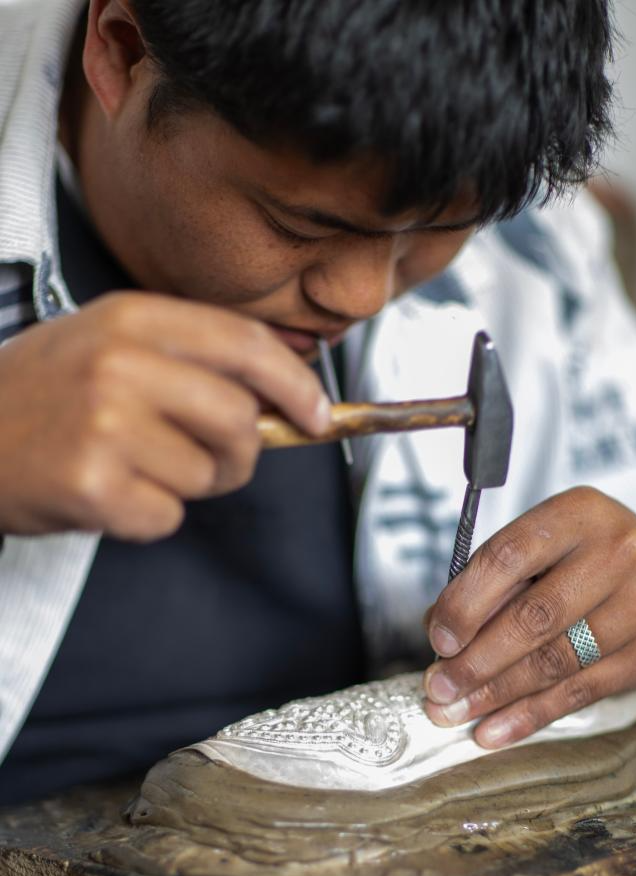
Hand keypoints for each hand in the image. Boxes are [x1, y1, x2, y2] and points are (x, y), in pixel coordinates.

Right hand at [0, 292, 329, 539]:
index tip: (317, 415)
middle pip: (239, 419)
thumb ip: (188, 360)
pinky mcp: (91, 484)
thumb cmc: (38, 396)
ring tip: (131, 469)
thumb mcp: (106, 346)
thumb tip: (280, 392)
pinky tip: (105, 494)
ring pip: (206, 474)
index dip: (295, 383)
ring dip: (184, 486)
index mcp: (130, 318)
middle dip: (240, 454)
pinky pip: (166, 516)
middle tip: (208, 461)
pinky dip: (146, 517)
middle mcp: (120, 363)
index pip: (243, 344)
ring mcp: (104, 423)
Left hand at [423, 486, 635, 747]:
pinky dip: (530, 715)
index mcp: (579, 513)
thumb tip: (440, 628)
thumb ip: (494, 580)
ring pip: (556, 661)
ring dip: (496, 693)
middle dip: (477, 660)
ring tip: (455, 711)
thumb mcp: (545, 548)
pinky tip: (494, 729)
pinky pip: (581, 692)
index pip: (510, 556)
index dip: (467, 602)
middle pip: (534, 616)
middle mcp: (618, 553)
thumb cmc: (587, 559)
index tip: (438, 638)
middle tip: (437, 687)